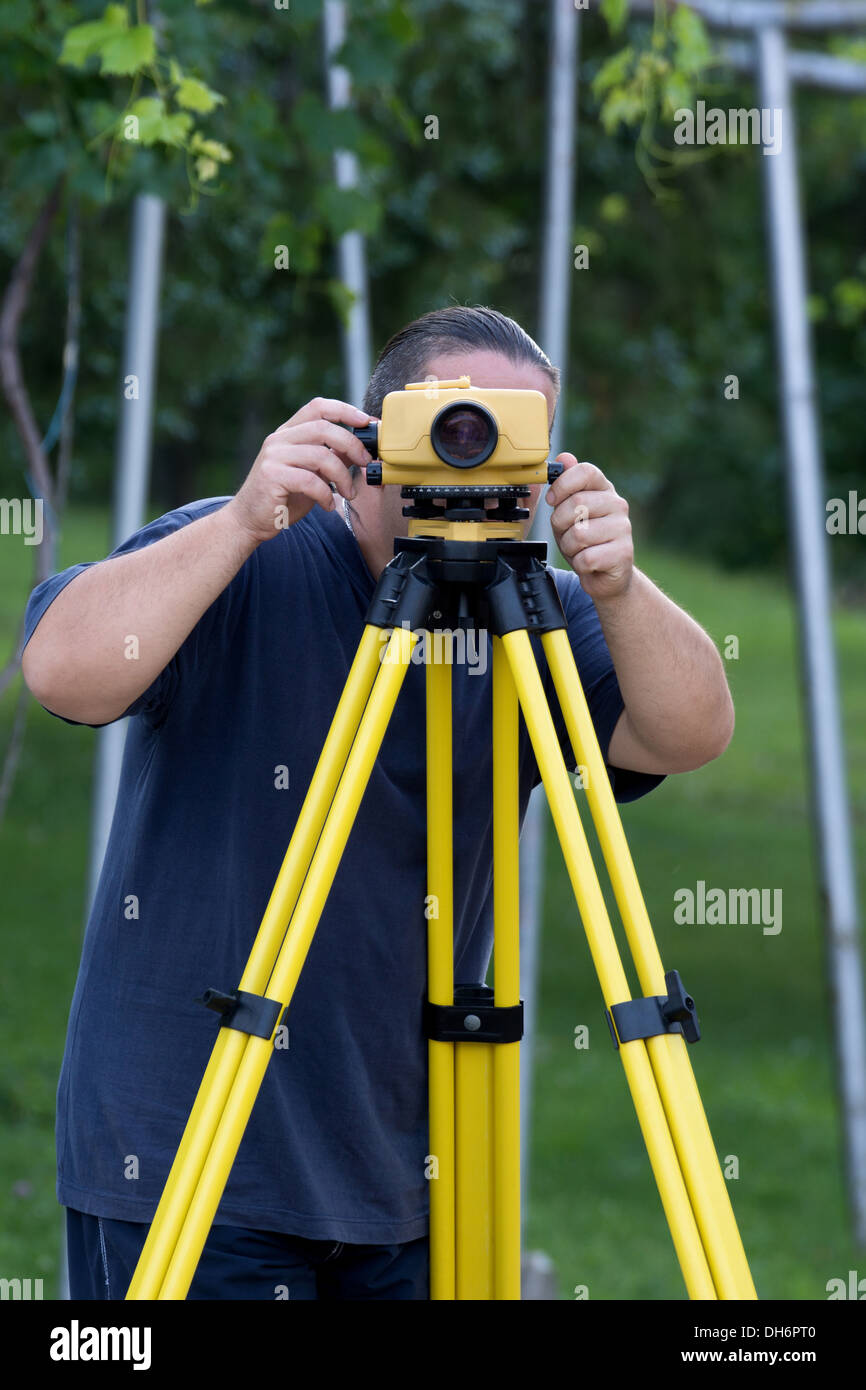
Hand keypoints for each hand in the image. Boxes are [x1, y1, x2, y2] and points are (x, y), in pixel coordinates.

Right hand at [226, 397, 372, 545]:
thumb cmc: (282, 498)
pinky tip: (328, 505)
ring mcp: (273, 456)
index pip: (318, 407)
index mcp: (288, 433)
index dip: (345, 410)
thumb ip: (331, 458)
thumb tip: (360, 449)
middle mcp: (279, 439)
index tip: (366, 422)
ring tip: (349, 493)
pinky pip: (310, 480)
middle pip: (324, 428)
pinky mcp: (272, 476)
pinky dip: (326, 494)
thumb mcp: (312, 474)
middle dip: (352, 444)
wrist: (249, 520)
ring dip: (343, 476)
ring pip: (321, 455)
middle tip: (366, 462)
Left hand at [545, 454, 632, 600]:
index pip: (585, 471)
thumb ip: (566, 487)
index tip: (553, 499)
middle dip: (560, 523)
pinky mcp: (623, 554)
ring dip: (569, 547)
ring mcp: (623, 529)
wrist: (608, 575)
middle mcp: (617, 505)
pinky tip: (588, 563)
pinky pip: (586, 558)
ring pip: (579, 534)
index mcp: (604, 490)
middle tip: (566, 533)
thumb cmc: (586, 541)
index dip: (563, 484)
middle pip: (577, 503)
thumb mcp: (570, 512)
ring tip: (579, 549)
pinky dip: (579, 564)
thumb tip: (565, 457)